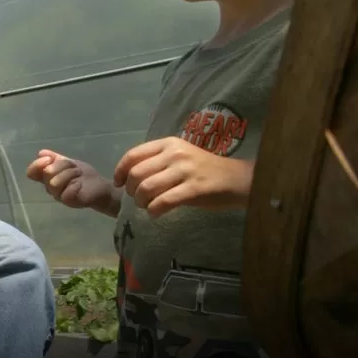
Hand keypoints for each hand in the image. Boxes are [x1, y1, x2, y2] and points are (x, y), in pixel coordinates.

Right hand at [26, 149, 117, 214]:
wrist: (101, 187)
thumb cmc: (83, 176)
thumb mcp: (69, 163)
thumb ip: (56, 158)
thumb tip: (41, 152)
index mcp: (48, 177)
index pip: (31, 172)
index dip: (38, 164)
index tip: (50, 159)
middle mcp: (50, 187)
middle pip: (47, 173)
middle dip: (62, 164)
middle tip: (74, 166)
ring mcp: (59, 196)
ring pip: (55, 183)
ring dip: (69, 173)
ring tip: (79, 173)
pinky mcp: (70, 202)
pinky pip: (66, 194)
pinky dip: (74, 186)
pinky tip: (80, 184)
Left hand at [113, 137, 253, 217]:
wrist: (239, 179)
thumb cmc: (206, 170)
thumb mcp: (180, 157)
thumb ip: (157, 162)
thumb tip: (129, 176)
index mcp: (169, 144)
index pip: (133, 155)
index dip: (120, 171)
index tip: (118, 183)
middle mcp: (175, 154)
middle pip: (136, 174)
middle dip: (130, 190)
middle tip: (137, 198)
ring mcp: (185, 170)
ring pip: (147, 188)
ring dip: (141, 201)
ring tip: (147, 206)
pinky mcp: (194, 188)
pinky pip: (163, 201)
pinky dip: (154, 210)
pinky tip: (156, 213)